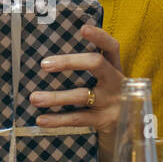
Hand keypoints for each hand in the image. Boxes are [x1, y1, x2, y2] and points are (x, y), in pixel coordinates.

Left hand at [28, 25, 124, 161]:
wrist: (128, 132)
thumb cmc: (106, 99)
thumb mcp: (104, 82)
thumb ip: (85, 70)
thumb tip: (47, 60)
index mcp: (114, 68)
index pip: (111, 47)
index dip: (99, 36)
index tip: (83, 28)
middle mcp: (115, 81)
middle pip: (96, 64)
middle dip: (69, 62)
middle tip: (44, 64)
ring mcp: (111, 101)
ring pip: (82, 95)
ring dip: (55, 97)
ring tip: (34, 98)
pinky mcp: (105, 120)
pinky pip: (78, 118)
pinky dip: (58, 120)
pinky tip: (41, 120)